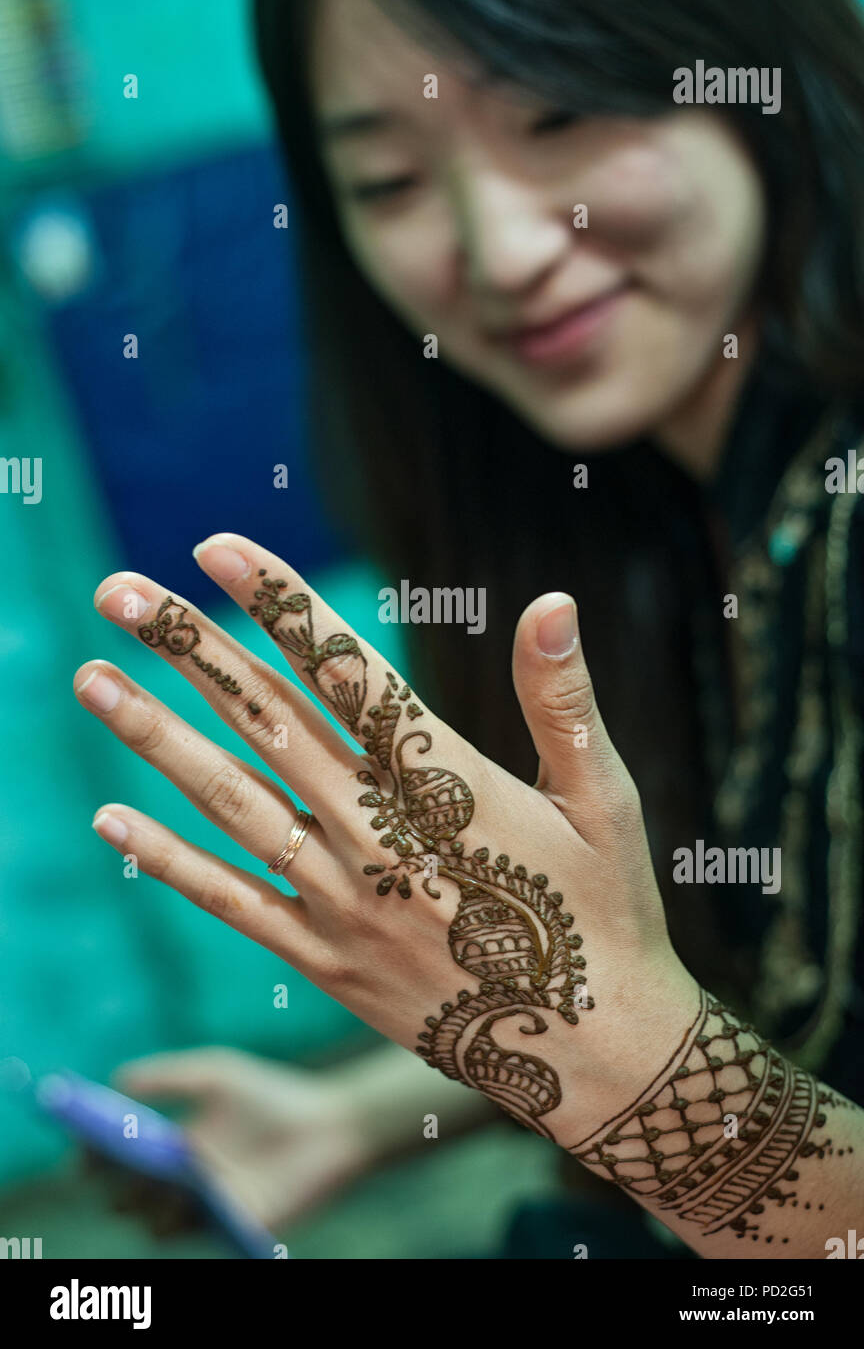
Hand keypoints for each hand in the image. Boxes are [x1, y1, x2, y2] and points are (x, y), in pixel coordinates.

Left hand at [75, 533, 696, 1149]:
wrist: (595, 1055)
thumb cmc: (606, 913)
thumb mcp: (604, 799)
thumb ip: (562, 700)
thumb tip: (552, 601)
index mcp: (445, 781)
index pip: (345, 669)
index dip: (278, 603)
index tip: (216, 548)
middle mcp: (378, 833)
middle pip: (267, 719)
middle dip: (189, 647)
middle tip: (120, 590)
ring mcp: (342, 900)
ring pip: (230, 800)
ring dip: (155, 736)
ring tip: (91, 681)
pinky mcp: (323, 960)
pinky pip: (231, 901)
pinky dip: (168, 860)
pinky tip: (110, 818)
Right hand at [112, 1048, 370, 1227]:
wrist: (329, 1126)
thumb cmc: (275, 1095)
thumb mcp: (217, 1073)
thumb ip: (168, 1075)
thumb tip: (115, 1080)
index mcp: (177, 1145)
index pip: (122, 1158)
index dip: (95, 1154)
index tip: (80, 1143)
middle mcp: (184, 1181)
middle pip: (127, 1193)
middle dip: (111, 1181)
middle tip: (107, 1164)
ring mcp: (205, 1208)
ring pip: (151, 1220)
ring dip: (142, 1202)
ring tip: (149, 1174)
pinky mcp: (228, 1228)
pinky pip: (189, 1234)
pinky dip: (174, 1218)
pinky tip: (181, 1190)